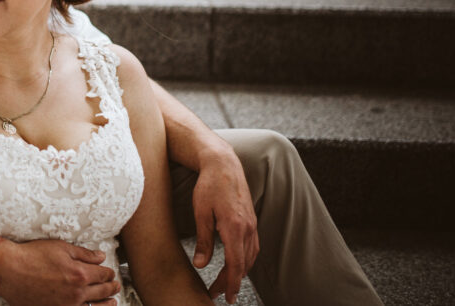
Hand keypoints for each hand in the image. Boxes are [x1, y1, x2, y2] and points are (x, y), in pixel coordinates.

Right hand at [0, 239, 119, 305]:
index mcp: (79, 274)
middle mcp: (76, 293)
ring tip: (113, 302)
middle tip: (116, 285)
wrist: (10, 270)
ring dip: (107, 305)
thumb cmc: (33, 255)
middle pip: (102, 292)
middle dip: (111, 288)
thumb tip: (101, 257)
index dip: (108, 273)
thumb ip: (84, 254)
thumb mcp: (61, 247)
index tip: (110, 272)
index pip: (102, 275)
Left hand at [191, 151, 259, 303]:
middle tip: (219, 293)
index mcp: (234, 227)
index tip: (225, 296)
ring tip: (227, 282)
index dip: (230, 283)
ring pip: (250, 256)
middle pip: (243, 263)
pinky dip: (246, 259)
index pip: (235, 264)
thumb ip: (203, 240)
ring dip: (240, 271)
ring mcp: (252, 223)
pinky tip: (238, 262)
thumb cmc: (208, 185)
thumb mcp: (200, 213)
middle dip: (232, 281)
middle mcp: (248, 227)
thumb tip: (201, 265)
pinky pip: (253, 245)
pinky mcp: (251, 219)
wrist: (223, 163)